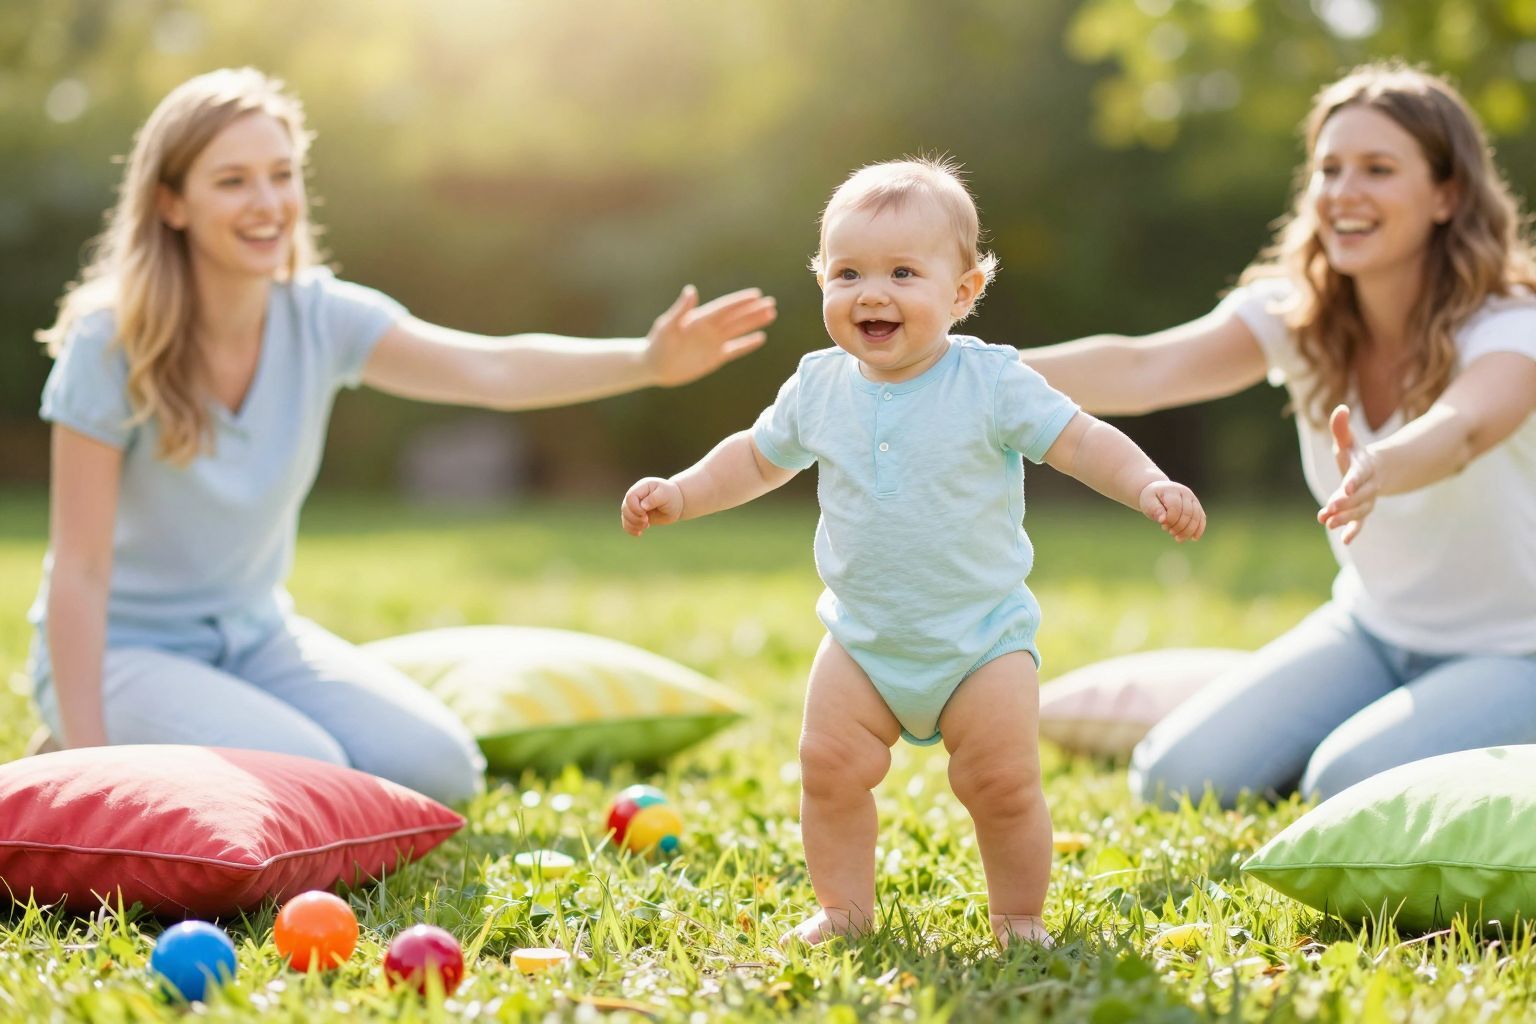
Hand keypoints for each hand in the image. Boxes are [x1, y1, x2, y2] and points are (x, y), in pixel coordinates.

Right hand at [622, 477, 685, 535]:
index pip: (630, 497)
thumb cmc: (672, 496)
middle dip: (634, 518)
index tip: (645, 513)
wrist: (676, 503)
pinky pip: (627, 523)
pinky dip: (631, 529)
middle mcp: (636, 496)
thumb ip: (654, 498)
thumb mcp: (665, 495)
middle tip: (646, 521)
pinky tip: (639, 533)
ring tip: (646, 526)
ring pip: (625, 516)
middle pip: (625, 508)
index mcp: (642, 487)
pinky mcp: (636, 516)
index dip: (635, 507)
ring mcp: (635, 506)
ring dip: (633, 524)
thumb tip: (642, 506)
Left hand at [645, 286, 775, 386]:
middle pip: (736, 318)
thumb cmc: (657, 343)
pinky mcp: (714, 357)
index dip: (740, 302)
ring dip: (754, 323)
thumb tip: (691, 290)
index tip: (756, 294)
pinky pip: (734, 349)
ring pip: (738, 331)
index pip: (724, 308)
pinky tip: (760, 338)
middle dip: (753, 311)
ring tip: (771, 314)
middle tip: (771, 303)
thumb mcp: (667, 326)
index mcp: (700, 319)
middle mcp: (709, 329)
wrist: (653, 365)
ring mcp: (713, 343)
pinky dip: (747, 344)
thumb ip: (680, 310)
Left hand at [1139, 480, 1205, 541]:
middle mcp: (1185, 493)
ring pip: (1196, 517)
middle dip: (1179, 526)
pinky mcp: (1197, 507)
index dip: (1170, 519)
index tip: (1162, 524)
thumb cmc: (1151, 498)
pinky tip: (1193, 538)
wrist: (1158, 491)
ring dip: (1188, 531)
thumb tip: (1162, 520)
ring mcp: (1193, 499)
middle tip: (1170, 532)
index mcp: (1172, 491)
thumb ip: (1154, 509)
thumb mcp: (1147, 502)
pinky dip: (1199, 529)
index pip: (1175, 507)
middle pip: (1188, 513)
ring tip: (1177, 538)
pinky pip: (1202, 518)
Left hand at [1318, 404, 1378, 543]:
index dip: (1353, 481)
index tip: (1345, 488)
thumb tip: (1340, 408)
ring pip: (1359, 510)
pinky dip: (1355, 530)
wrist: (1375, 470)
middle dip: (1344, 503)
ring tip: (1327, 523)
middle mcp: (1368, 485)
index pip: (1358, 475)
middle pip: (1359, 496)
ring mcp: (1367, 499)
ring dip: (1345, 517)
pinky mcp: (1363, 510)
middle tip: (1329, 510)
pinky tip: (1346, 541)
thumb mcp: (1348, 441)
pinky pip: (1361, 522)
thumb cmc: (1355, 454)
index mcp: (1364, 467)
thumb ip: (1341, 428)